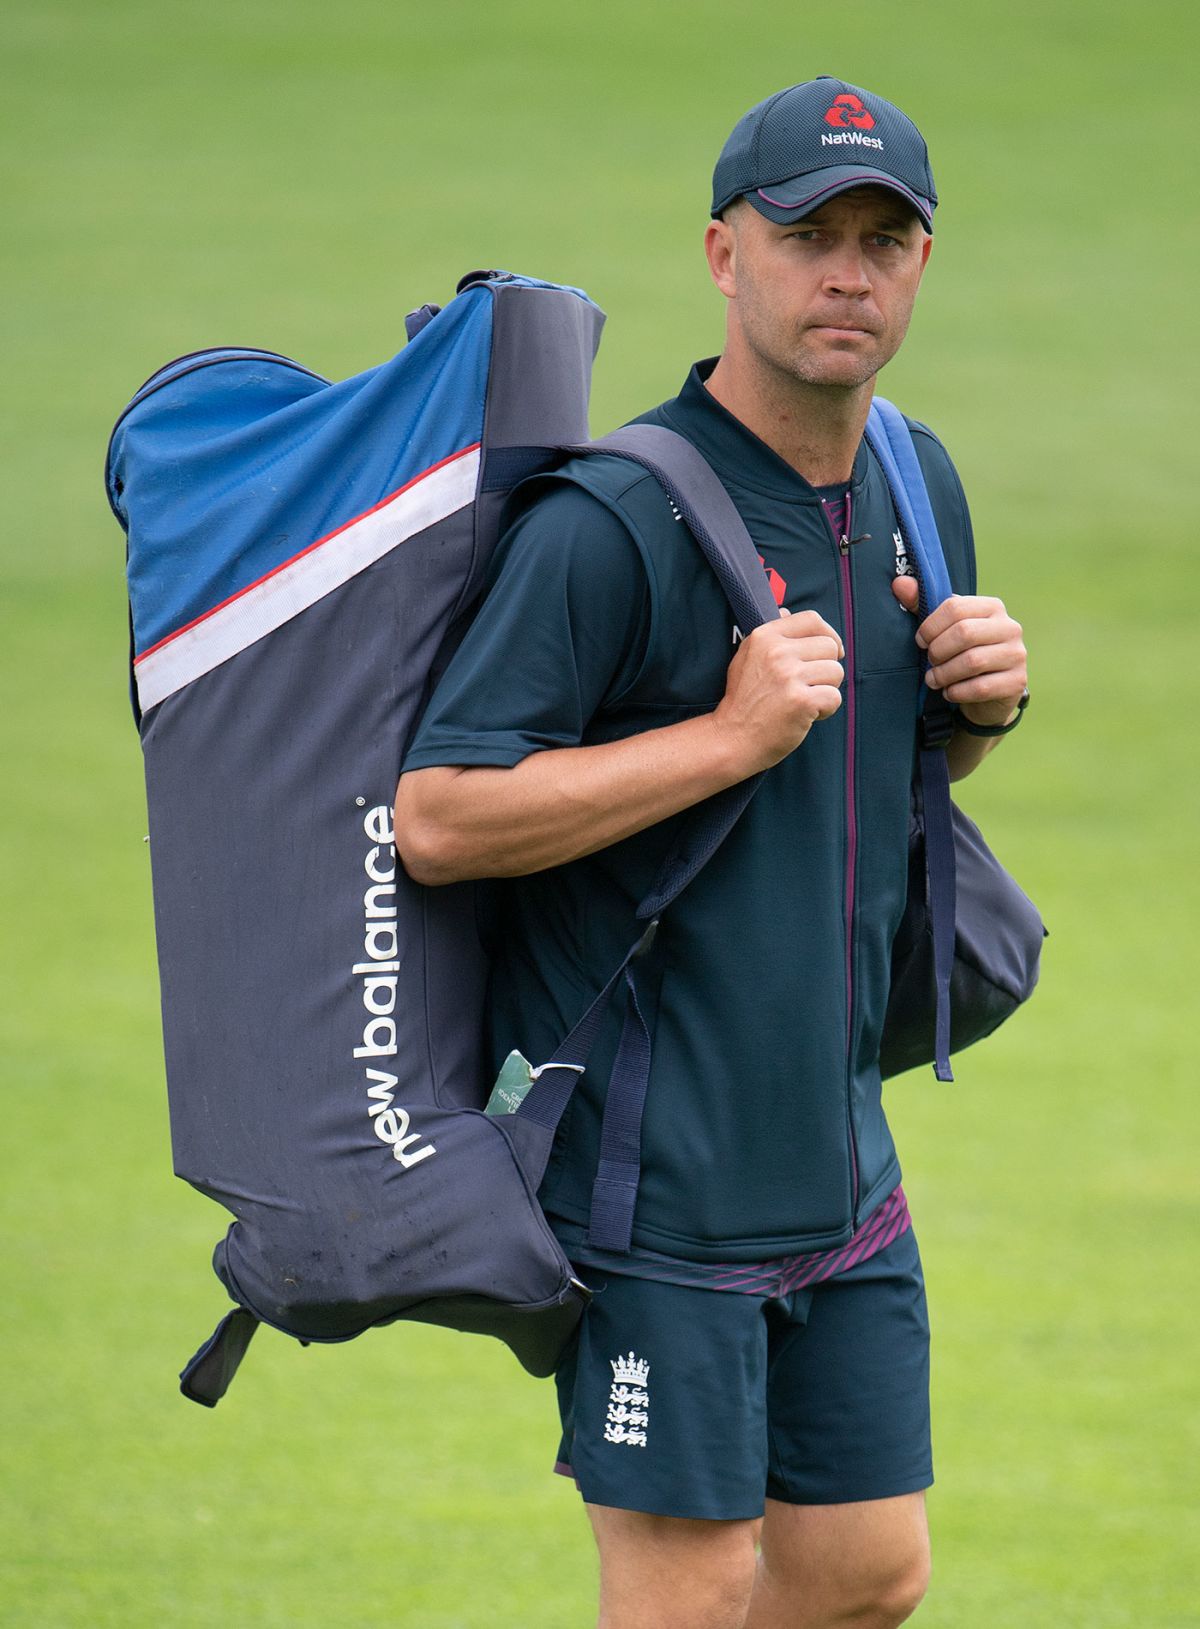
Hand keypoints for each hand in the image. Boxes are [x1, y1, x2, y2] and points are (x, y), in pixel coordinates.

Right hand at [712, 610, 844, 772]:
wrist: (732, 737)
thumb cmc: (743, 700)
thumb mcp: (746, 657)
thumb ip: (769, 635)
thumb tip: (786, 611)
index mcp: (765, 636)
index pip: (813, 619)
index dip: (828, 635)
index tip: (828, 652)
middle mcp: (777, 652)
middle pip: (830, 647)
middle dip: (827, 668)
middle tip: (808, 686)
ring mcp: (789, 676)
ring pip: (836, 672)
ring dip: (826, 689)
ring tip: (804, 700)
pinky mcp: (802, 701)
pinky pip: (835, 697)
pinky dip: (826, 710)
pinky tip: (807, 715)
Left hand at [892, 577, 1026, 726]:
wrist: (989, 691)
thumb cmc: (961, 653)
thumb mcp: (943, 628)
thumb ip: (922, 605)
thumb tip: (899, 583)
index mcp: (992, 607)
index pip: (956, 607)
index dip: (930, 626)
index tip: (920, 641)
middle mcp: (1010, 627)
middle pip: (964, 633)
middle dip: (937, 651)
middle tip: (929, 661)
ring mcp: (1016, 654)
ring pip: (972, 661)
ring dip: (944, 674)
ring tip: (934, 679)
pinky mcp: (1017, 681)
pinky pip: (980, 687)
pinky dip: (957, 692)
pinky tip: (949, 692)